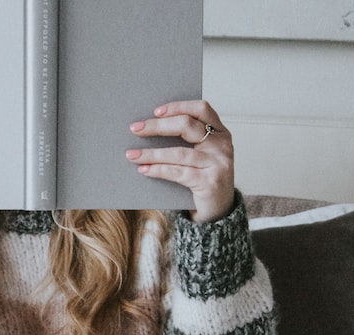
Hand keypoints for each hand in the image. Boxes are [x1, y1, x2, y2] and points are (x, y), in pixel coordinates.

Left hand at [126, 100, 234, 222]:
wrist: (220, 208)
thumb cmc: (204, 176)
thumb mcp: (201, 154)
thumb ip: (186, 140)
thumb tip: (148, 128)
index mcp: (220, 132)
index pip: (201, 109)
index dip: (178, 106)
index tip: (155, 111)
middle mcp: (222, 145)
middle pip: (187, 126)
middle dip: (157, 126)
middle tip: (135, 129)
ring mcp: (218, 163)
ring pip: (178, 153)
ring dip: (151, 153)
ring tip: (132, 154)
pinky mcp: (209, 182)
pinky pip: (178, 173)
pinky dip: (158, 170)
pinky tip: (144, 169)